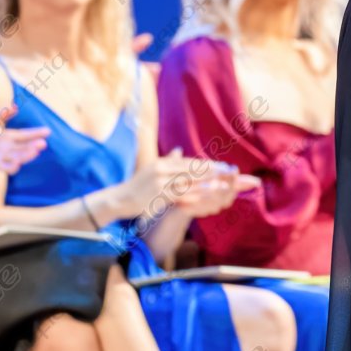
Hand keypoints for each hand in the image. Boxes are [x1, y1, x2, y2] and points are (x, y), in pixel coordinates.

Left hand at [0, 101, 49, 173]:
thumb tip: (15, 106)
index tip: (48, 131)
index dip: (36, 133)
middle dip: (34, 146)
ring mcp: (2, 157)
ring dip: (27, 155)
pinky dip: (12, 167)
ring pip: (18, 157)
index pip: (26, 135)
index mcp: (9, 137)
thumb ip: (2, 114)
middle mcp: (8, 148)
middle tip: (43, 143)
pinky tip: (17, 164)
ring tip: (34, 151)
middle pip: (25, 147)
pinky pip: (5, 167)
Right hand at [111, 151, 246, 221]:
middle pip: (194, 168)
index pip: (191, 162)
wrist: (118, 200)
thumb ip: (168, 161)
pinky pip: (182, 193)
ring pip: (190, 180)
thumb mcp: (152, 171)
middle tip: (232, 172)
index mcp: (163, 162)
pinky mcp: (159, 193)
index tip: (225, 167)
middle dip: (214, 170)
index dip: (209, 165)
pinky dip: (197, 193)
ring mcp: (161, 180)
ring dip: (210, 181)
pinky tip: (208, 195)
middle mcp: (163, 168)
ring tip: (227, 183)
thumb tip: (179, 150)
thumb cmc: (136, 189)